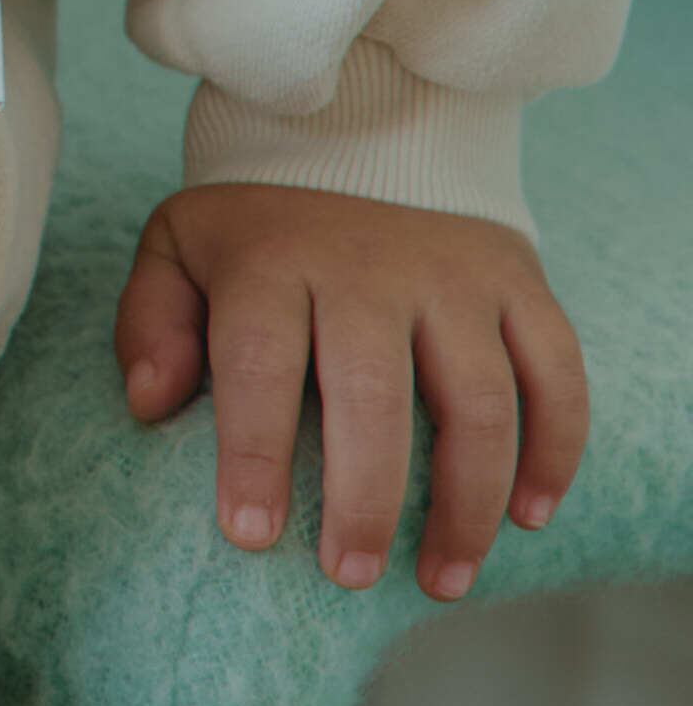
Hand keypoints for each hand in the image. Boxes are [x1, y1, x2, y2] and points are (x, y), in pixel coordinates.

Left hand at [115, 184, 585, 602]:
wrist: (362, 126)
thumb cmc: (262, 223)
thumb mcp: (180, 245)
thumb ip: (152, 320)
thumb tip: (149, 402)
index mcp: (273, 260)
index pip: (260, 363)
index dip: (254, 456)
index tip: (250, 537)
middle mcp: (369, 266)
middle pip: (373, 396)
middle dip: (364, 500)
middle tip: (348, 572)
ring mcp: (453, 275)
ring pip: (478, 401)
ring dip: (467, 502)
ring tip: (443, 579)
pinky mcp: (520, 282)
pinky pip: (555, 374)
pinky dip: (554, 451)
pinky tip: (529, 516)